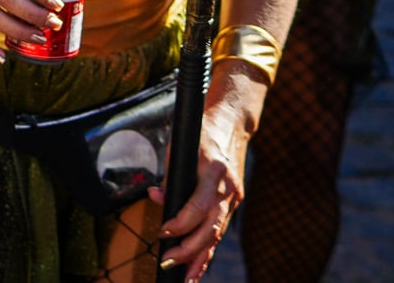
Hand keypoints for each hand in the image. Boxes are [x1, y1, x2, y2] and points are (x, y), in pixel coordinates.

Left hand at [152, 104, 248, 281]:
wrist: (232, 125)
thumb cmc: (200, 134)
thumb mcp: (179, 149)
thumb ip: (169, 177)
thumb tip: (157, 197)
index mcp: (212, 171)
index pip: (197, 205)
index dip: (181, 222)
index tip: (164, 232)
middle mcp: (227, 187)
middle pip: (210, 227)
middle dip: (190, 248)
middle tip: (169, 260)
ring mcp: (234, 196)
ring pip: (218, 233)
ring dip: (201, 257)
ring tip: (186, 277)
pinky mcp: (235, 202)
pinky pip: (221, 229)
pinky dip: (210, 249)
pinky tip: (200, 265)